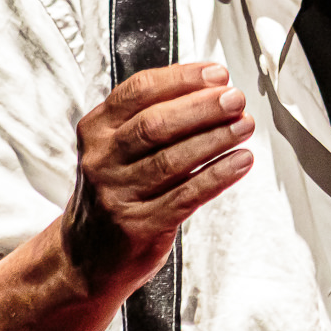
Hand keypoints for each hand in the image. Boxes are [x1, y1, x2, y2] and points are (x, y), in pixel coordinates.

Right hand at [63, 62, 254, 291]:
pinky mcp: (138, 225)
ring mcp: (117, 194)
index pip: (139, 91)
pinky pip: (186, 195)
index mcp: (96, 130)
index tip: (217, 74)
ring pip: (172, 159)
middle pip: (155, 124)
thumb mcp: (115, 148)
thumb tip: (210, 87)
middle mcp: (102, 159)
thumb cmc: (115, 191)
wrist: (86, 256)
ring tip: (244, 126)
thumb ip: (151, 117)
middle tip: (235, 99)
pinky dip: (218, 175)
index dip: (181, 78)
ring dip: (215, 139)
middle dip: (202, 107)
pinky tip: (240, 161)